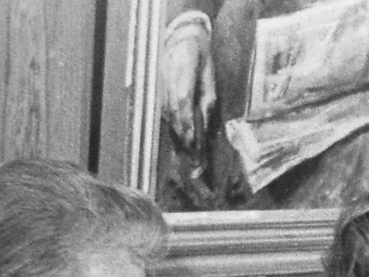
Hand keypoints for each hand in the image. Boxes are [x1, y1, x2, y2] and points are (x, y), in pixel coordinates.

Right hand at [160, 19, 215, 150]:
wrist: (182, 34)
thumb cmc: (201, 55)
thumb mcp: (210, 73)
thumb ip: (208, 97)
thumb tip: (205, 120)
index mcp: (184, 68)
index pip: (183, 99)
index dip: (186, 120)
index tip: (192, 138)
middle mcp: (168, 75)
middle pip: (173, 108)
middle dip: (182, 130)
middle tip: (190, 150)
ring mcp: (161, 79)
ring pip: (166, 109)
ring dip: (175, 129)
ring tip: (185, 146)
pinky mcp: (159, 85)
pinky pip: (164, 106)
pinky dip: (171, 121)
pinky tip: (177, 133)